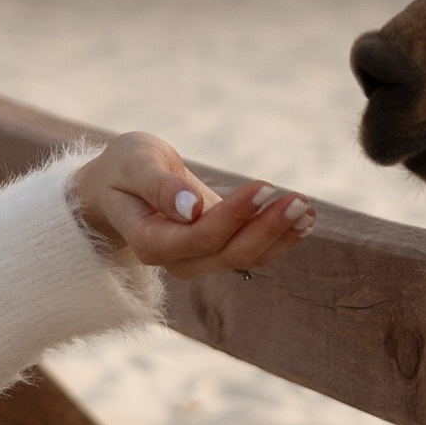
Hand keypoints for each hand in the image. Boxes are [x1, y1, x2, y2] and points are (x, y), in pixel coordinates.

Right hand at [67, 133, 312, 271]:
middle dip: (267, 228)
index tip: (265, 186)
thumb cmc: (123, 169)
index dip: (236, 215)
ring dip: (280, 235)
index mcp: (150, 242)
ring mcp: (197, 260)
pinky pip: (251, 251)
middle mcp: (176, 260)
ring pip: (246, 257)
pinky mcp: (215, 250)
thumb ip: (158, 186)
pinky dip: (279, 237)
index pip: (202, 236)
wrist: (118, 187)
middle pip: (230, 254)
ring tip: (307, 208)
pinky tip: (304, 220)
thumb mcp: (132, 164)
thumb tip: (191, 209)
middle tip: (299, 200)